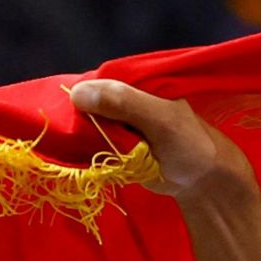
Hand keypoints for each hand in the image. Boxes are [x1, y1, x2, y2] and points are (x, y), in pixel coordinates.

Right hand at [67, 80, 244, 197]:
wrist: (202, 180)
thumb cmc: (190, 144)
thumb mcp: (160, 119)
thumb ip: (125, 103)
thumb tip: (77, 93)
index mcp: (136, 84)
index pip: (96, 81)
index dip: (77, 92)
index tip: (58, 108)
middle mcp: (121, 100)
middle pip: (84, 102)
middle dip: (71, 116)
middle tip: (61, 131)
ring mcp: (115, 124)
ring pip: (82, 124)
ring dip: (72, 134)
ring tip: (64, 143)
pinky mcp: (111, 146)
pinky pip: (87, 143)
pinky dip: (79, 149)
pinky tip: (71, 152)